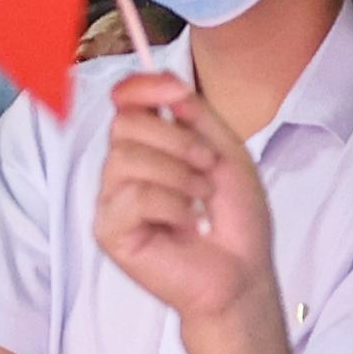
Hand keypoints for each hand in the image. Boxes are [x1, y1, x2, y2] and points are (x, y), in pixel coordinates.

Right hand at [92, 69, 279, 326]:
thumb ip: (194, 114)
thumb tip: (166, 81)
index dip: (142, 88)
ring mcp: (112, 201)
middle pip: (125, 125)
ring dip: (179, 176)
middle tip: (208, 168)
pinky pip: (134, 196)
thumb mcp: (225, 152)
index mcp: (148, 147)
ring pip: (127, 159)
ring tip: (201, 201)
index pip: (125, 103)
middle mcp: (122, 170)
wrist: (243, 272)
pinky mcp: (109, 231)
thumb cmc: (234, 219)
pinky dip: (173, 207)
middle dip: (176, 140)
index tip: (175, 93)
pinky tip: (188, 225)